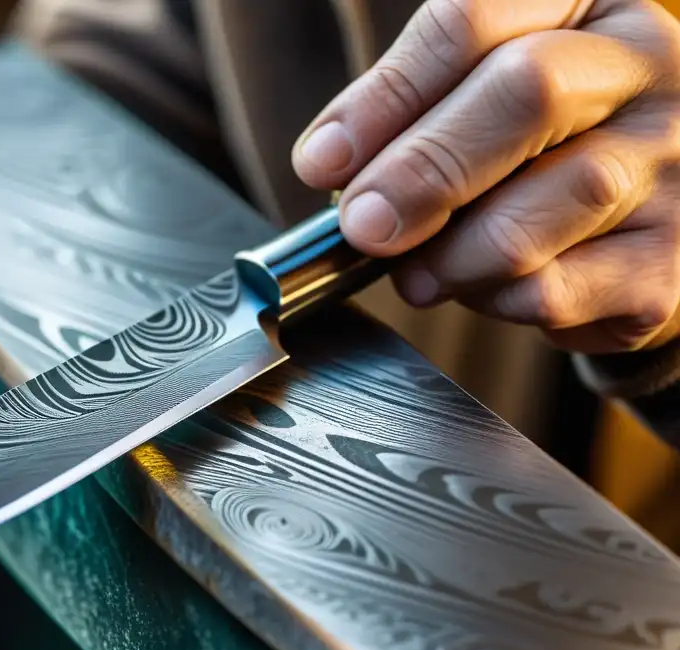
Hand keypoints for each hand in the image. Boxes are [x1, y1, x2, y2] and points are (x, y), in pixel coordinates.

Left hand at [293, 0, 679, 354]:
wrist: (646, 226)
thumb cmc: (538, 154)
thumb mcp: (476, 104)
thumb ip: (409, 120)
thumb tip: (330, 165)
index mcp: (586, 5)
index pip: (472, 19)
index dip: (385, 98)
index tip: (323, 162)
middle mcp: (648, 67)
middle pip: (525, 95)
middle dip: (420, 172)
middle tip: (363, 226)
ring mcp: (672, 164)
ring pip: (532, 215)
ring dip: (447, 258)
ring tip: (421, 270)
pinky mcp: (666, 264)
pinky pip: (549, 292)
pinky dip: (491, 302)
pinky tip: (486, 288)